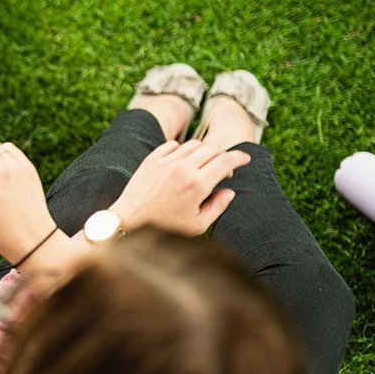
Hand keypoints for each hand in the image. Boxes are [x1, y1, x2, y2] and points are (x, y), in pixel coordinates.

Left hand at [109, 139, 245, 235]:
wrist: (128, 222)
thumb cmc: (164, 228)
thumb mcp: (197, 225)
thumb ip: (217, 207)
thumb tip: (229, 192)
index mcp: (198, 185)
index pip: (226, 160)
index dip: (240, 157)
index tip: (245, 159)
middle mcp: (183, 168)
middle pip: (213, 149)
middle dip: (224, 156)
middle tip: (224, 168)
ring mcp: (166, 162)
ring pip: (194, 144)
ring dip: (204, 152)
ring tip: (204, 166)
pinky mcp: (151, 160)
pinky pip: (173, 144)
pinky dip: (183, 149)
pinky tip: (183, 161)